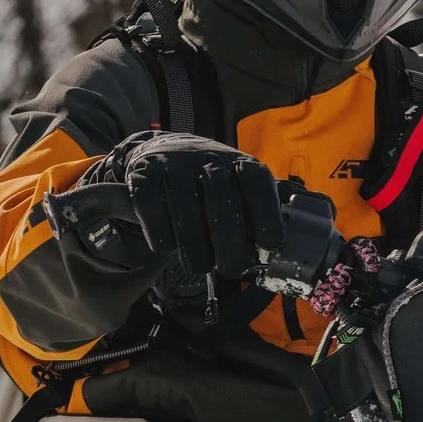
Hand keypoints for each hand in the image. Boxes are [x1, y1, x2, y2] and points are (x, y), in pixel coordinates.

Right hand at [46, 132, 286, 285]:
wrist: (161, 152)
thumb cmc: (210, 184)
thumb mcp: (239, 188)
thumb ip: (257, 214)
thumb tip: (278, 251)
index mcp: (238, 162)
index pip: (257, 183)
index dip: (267, 216)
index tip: (270, 245)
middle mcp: (208, 158)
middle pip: (222, 204)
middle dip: (230, 245)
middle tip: (231, 269)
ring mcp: (174, 164)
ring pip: (187, 214)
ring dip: (195, 250)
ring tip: (200, 265)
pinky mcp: (144, 175)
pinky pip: (154, 214)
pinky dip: (163, 238)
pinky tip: (170, 245)